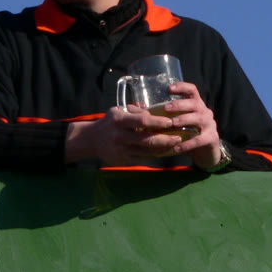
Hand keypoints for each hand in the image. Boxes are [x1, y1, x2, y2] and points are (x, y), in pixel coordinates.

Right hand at [66, 105, 182, 165]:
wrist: (92, 140)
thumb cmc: (109, 122)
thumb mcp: (118, 110)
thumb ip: (135, 110)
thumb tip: (152, 112)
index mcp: (119, 121)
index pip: (141, 121)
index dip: (157, 122)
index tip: (170, 122)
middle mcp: (120, 136)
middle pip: (147, 140)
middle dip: (165, 139)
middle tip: (179, 137)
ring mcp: (121, 150)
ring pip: (147, 151)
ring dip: (163, 149)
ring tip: (177, 145)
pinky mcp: (123, 160)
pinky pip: (143, 158)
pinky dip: (155, 155)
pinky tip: (165, 151)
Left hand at [164, 81, 221, 169]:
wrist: (206, 152)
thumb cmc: (188, 135)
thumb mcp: (179, 123)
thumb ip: (165, 116)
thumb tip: (138, 110)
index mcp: (197, 105)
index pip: (192, 90)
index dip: (182, 87)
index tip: (168, 89)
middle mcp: (205, 112)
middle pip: (194, 103)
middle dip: (179, 104)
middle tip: (165, 108)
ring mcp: (210, 124)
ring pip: (198, 118)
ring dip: (184, 119)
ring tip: (171, 124)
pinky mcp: (211, 138)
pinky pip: (199, 140)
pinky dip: (187, 143)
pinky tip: (176, 147)